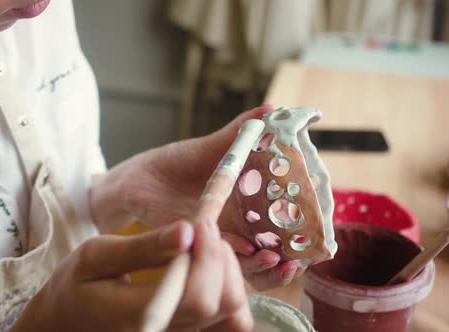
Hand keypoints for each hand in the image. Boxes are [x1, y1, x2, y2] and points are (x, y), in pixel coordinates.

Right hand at [11, 221, 252, 331]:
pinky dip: (227, 294)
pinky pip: (227, 325)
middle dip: (221, 259)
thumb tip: (187, 231)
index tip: (201, 222)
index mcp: (139, 318)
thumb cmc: (75, 287)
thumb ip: (142, 247)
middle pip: (222, 305)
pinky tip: (208, 272)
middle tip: (203, 229)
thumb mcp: (96, 256)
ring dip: (229, 277)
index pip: (197, 297)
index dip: (209, 256)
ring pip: (234, 317)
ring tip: (205, 250)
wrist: (64, 323)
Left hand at [90, 105, 302, 291]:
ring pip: (245, 265)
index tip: (320, 235)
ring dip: (263, 266)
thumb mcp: (211, 148)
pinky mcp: (192, 245)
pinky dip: (230, 258)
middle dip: (288, 261)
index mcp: (246, 207)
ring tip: (277, 258)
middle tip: (301, 258)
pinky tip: (243, 251)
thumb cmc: (175, 164)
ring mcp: (214, 240)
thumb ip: (240, 133)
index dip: (302, 236)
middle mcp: (235, 229)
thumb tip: (274, 108)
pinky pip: (214, 260)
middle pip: (269, 253)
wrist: (136, 179)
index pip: (281, 227)